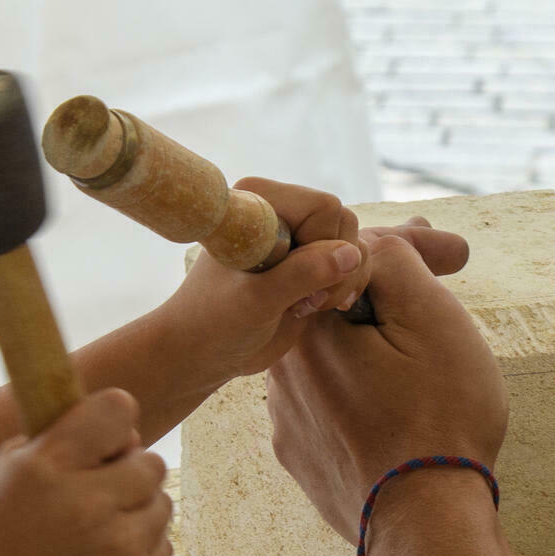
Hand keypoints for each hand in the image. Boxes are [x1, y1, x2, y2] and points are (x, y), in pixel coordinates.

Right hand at [0, 387, 171, 555]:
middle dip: (128, 473)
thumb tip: (129, 430)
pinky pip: (163, 546)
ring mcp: (118, 549)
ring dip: (136, 512)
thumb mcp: (7, 473)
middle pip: (151, 462)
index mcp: (49, 467)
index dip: (114, 423)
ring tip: (95, 533)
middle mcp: (87, 505)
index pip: (117, 410)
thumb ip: (63, 437)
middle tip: (96, 495)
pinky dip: (140, 550)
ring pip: (162, 504)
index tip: (102, 443)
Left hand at [153, 181, 470, 382]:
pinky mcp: (307, 264)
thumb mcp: (256, 301)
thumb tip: (353, 253)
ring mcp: (296, 237)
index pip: (327, 208)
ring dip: (346, 282)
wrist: (199, 353)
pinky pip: (351, 263)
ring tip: (315, 308)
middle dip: (341, 269)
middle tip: (314, 304)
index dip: (329, 249)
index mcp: (259, 202)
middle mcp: (280, 211)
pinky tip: (333, 306)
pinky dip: (354, 285)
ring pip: (355, 245)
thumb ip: (302, 273)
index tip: (307, 288)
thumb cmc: (213, 323)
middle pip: (347, 225)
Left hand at [266, 232, 507, 541]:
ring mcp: (288, 420)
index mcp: (308, 330)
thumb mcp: (431, 319)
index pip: (353, 266)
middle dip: (389, 295)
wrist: (426, 528)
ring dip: (373, 345)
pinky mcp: (302, 458)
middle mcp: (282, 372)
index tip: (451, 253)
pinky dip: (363, 393)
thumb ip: (393, 262)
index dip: (407, 252)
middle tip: (445, 277)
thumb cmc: (439, 419)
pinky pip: (332, 406)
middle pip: (340, 311)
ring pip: (335, 360)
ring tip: (423, 348)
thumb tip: (366, 241)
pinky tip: (397, 401)